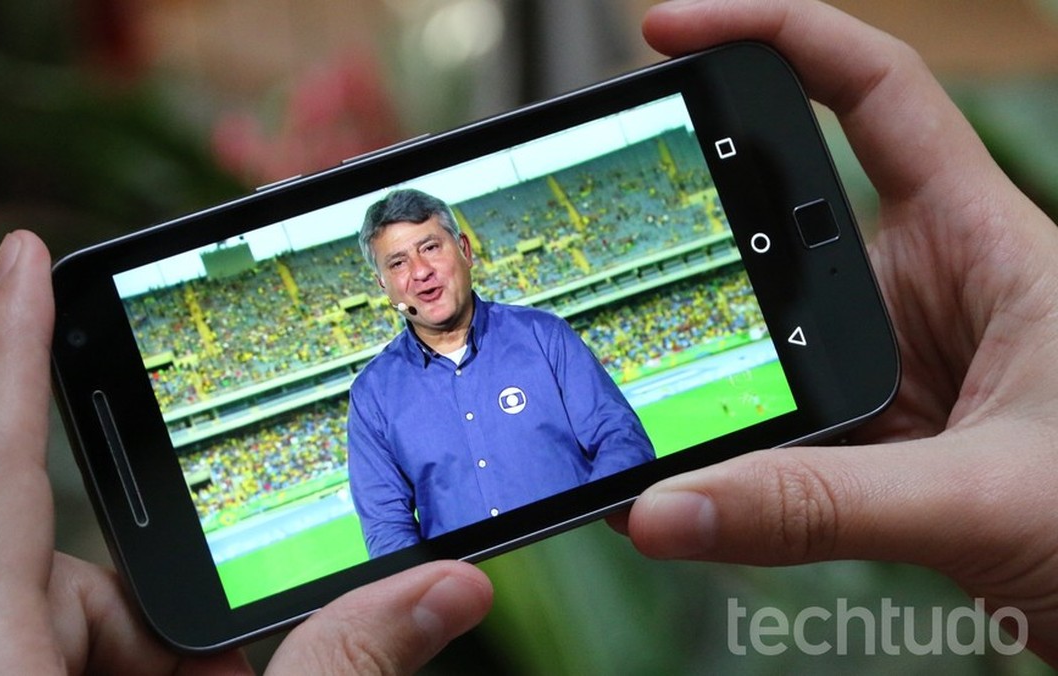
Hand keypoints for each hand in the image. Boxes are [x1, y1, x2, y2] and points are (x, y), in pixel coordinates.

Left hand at [0, 230, 490, 673]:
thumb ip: (340, 663)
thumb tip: (453, 582)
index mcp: (0, 667)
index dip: (10, 351)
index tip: (26, 254)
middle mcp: (1, 664)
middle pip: (85, 562)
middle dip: (191, 577)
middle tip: (253, 649)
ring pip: (116, 617)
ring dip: (203, 641)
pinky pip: (120, 659)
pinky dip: (188, 668)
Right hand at [617, 0, 1057, 664]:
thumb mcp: (981, 499)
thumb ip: (820, 507)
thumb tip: (668, 506)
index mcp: (984, 245)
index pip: (874, 92)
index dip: (774, 34)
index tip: (668, 32)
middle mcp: (934, 289)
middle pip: (785, 219)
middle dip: (695, 231)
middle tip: (608, 256)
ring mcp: (901, 363)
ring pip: (770, 331)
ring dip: (702, 355)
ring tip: (622, 382)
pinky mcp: (881, 432)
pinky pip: (778, 416)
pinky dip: (724, 441)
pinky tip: (674, 468)